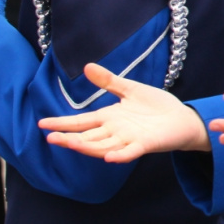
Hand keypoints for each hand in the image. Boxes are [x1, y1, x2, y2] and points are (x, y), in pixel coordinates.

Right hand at [40, 62, 208, 162]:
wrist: (181, 118)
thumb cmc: (155, 106)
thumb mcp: (130, 90)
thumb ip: (108, 81)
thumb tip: (87, 66)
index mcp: (109, 118)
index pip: (80, 122)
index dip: (62, 123)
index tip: (42, 123)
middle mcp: (114, 132)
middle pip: (87, 137)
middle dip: (69, 138)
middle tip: (50, 138)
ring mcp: (128, 140)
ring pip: (102, 146)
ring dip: (88, 147)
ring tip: (70, 144)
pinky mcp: (145, 145)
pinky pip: (130, 152)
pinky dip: (119, 155)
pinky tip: (108, 157)